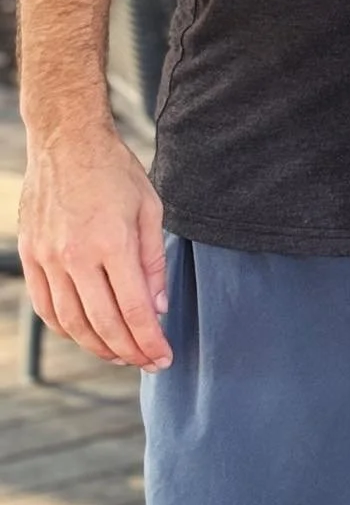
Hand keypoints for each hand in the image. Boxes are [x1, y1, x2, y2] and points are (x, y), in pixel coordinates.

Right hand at [19, 127, 171, 370]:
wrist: (66, 141)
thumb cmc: (114, 170)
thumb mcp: (149, 207)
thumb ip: (154, 260)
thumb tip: (157, 307)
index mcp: (111, 241)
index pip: (133, 309)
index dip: (150, 341)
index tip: (164, 357)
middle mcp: (76, 256)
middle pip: (103, 324)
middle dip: (129, 352)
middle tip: (148, 363)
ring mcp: (48, 259)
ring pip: (72, 323)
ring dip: (98, 347)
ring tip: (121, 354)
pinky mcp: (30, 257)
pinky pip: (47, 308)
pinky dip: (67, 329)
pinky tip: (86, 334)